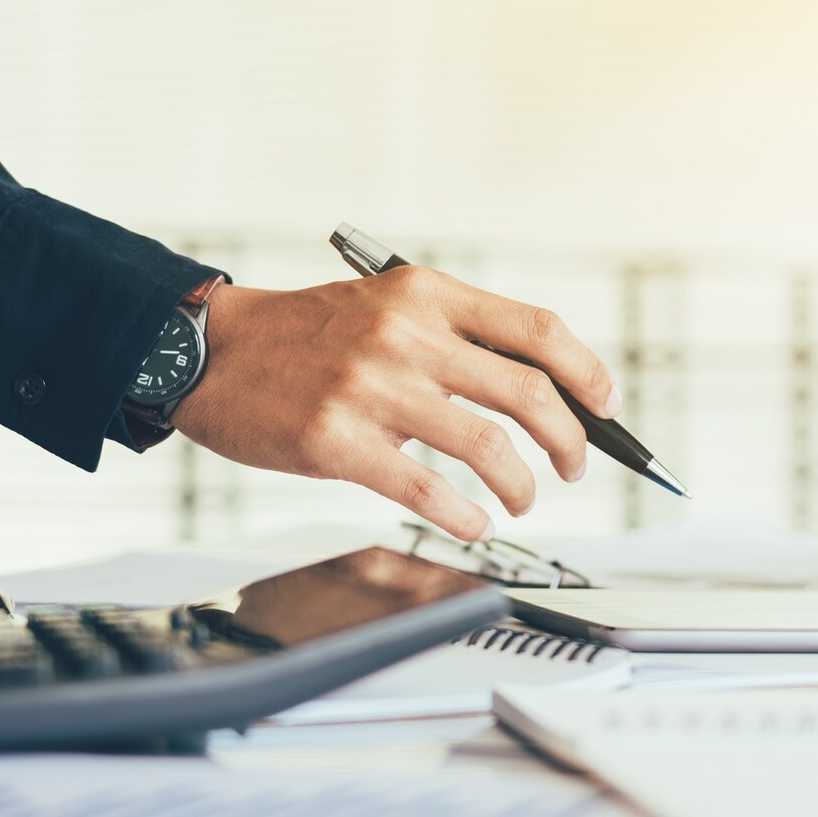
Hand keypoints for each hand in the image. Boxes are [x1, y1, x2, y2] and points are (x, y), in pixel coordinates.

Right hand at [170, 267, 618, 540]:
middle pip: (529, 392)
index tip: (607, 407)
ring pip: (489, 445)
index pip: (537, 330)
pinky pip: (428, 489)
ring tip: (521, 500)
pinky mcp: (338, 440)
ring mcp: (372, 388)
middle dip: (570, 441)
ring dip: (522, 486)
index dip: (587, 373)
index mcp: (425, 294)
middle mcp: (406, 334)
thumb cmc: (303, 337)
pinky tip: (473, 522)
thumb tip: (538, 391)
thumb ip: (453, 336)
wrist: (211, 353)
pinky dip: (467, 515)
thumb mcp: (384, 306)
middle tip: (572, 468)